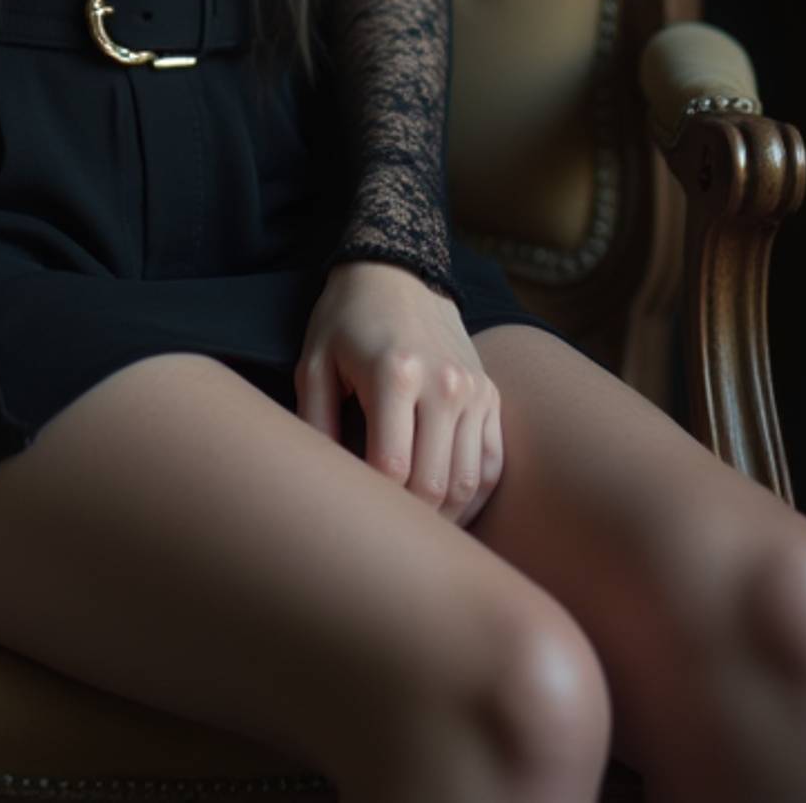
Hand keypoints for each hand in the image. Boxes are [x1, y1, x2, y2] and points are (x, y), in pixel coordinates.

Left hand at [294, 259, 503, 526]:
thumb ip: (314, 423)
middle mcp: (444, 384)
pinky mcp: (490, 395)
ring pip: (467, 483)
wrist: (399, 272)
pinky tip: (445, 508)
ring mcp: (474, 390)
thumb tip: (322, 484)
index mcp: (396, 374)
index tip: (354, 513)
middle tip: (381, 532)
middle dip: (408, 519)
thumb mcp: (315, 361)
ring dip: (442, 516)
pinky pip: (491, 464)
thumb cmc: (347, 319)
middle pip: (434, 484)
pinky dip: (471, 496)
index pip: (392, 469)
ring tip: (412, 529)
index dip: (374, 504)